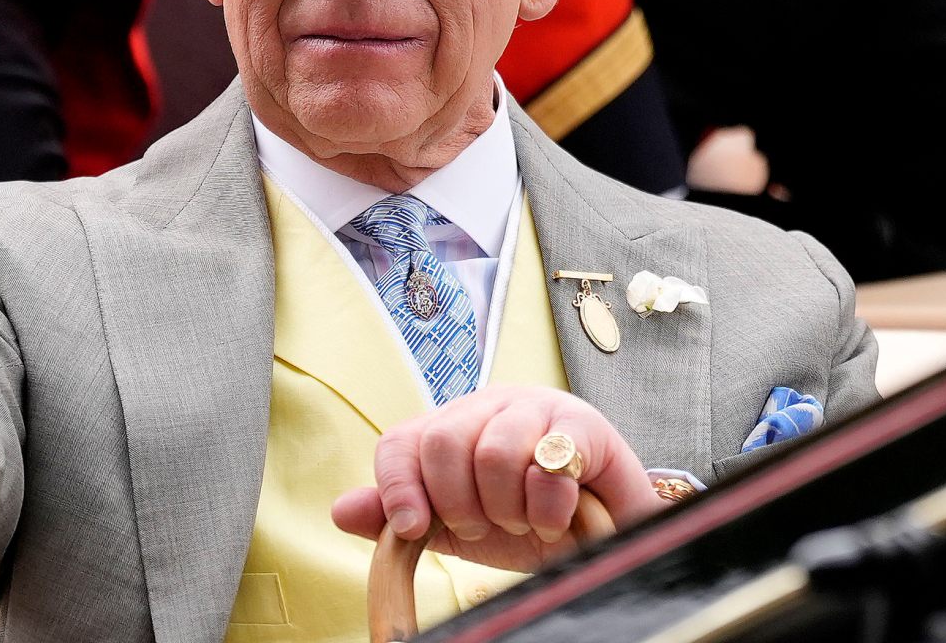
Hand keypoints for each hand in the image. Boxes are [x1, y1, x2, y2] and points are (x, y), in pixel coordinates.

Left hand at [330, 386, 665, 572]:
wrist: (604, 538)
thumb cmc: (529, 526)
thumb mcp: (459, 529)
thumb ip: (406, 518)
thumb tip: (341, 510)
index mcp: (451, 428)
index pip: (400, 442)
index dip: (396, 487)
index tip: (413, 528)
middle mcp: (488, 407)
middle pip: (443, 442)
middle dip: (460, 504)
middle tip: (487, 527)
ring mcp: (536, 408)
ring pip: (493, 451)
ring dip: (508, 509)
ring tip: (527, 523)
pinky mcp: (582, 424)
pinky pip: (548, 461)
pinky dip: (546, 506)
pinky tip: (557, 517)